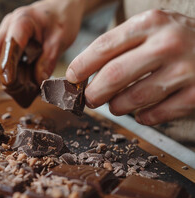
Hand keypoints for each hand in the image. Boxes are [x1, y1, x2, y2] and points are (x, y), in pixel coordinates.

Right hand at [0, 0, 85, 84]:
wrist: (61, 8)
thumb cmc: (61, 19)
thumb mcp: (60, 41)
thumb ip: (48, 60)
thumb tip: (38, 81)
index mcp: (23, 21)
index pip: (10, 45)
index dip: (6, 65)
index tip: (8, 82)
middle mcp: (9, 24)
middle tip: (9, 88)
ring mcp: (6, 30)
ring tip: (12, 86)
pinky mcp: (7, 37)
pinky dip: (4, 66)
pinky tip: (14, 78)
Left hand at [67, 9, 194, 125]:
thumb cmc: (175, 39)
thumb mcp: (150, 28)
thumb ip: (118, 45)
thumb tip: (79, 74)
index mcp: (151, 23)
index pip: (104, 46)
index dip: (81, 66)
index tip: (71, 78)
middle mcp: (168, 43)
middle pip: (114, 75)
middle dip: (93, 93)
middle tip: (89, 99)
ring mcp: (185, 70)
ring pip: (132, 99)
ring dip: (116, 107)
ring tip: (114, 105)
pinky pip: (156, 115)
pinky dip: (142, 118)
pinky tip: (140, 113)